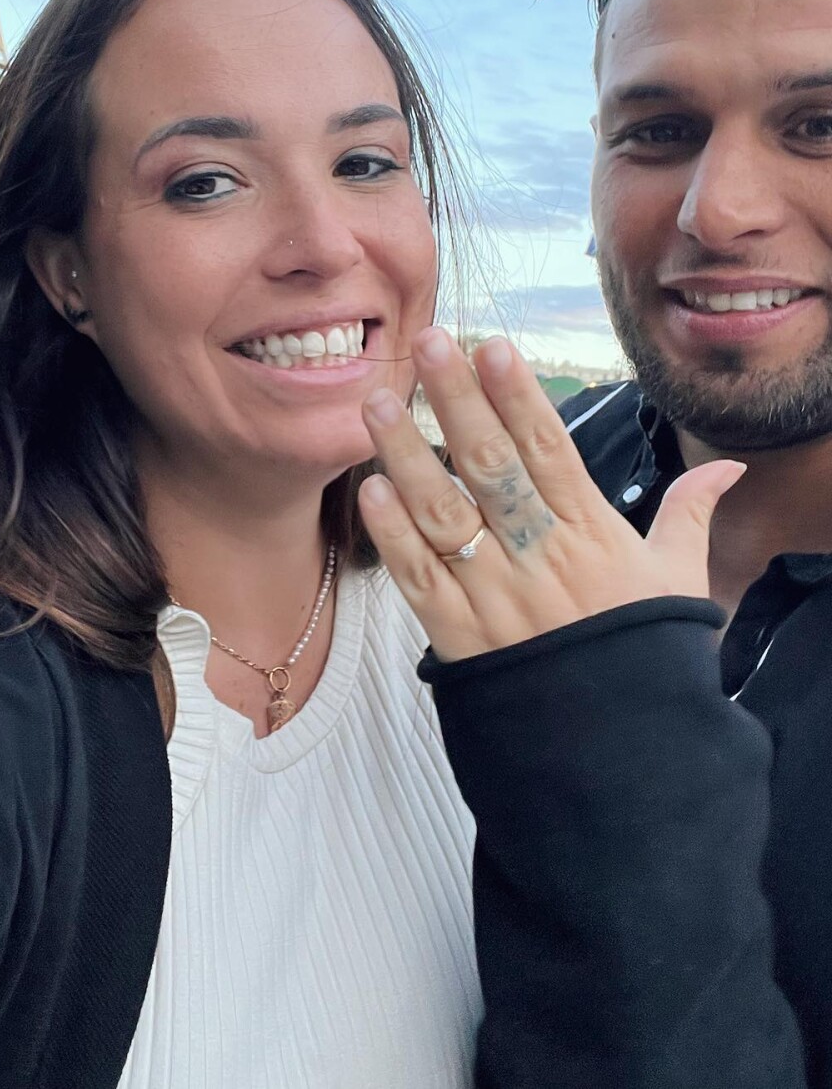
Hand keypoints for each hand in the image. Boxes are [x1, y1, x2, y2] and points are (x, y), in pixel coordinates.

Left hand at [358, 328, 743, 662]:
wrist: (618, 756)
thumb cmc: (643, 657)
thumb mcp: (677, 581)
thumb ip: (688, 514)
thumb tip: (729, 468)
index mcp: (589, 536)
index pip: (548, 451)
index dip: (519, 397)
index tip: (492, 346)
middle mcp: (536, 558)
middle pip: (490, 466)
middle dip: (456, 399)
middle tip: (428, 342)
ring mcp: (492, 597)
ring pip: (442, 514)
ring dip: (406, 455)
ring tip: (378, 401)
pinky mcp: (457, 638)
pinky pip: (419, 580)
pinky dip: (393, 536)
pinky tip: (370, 490)